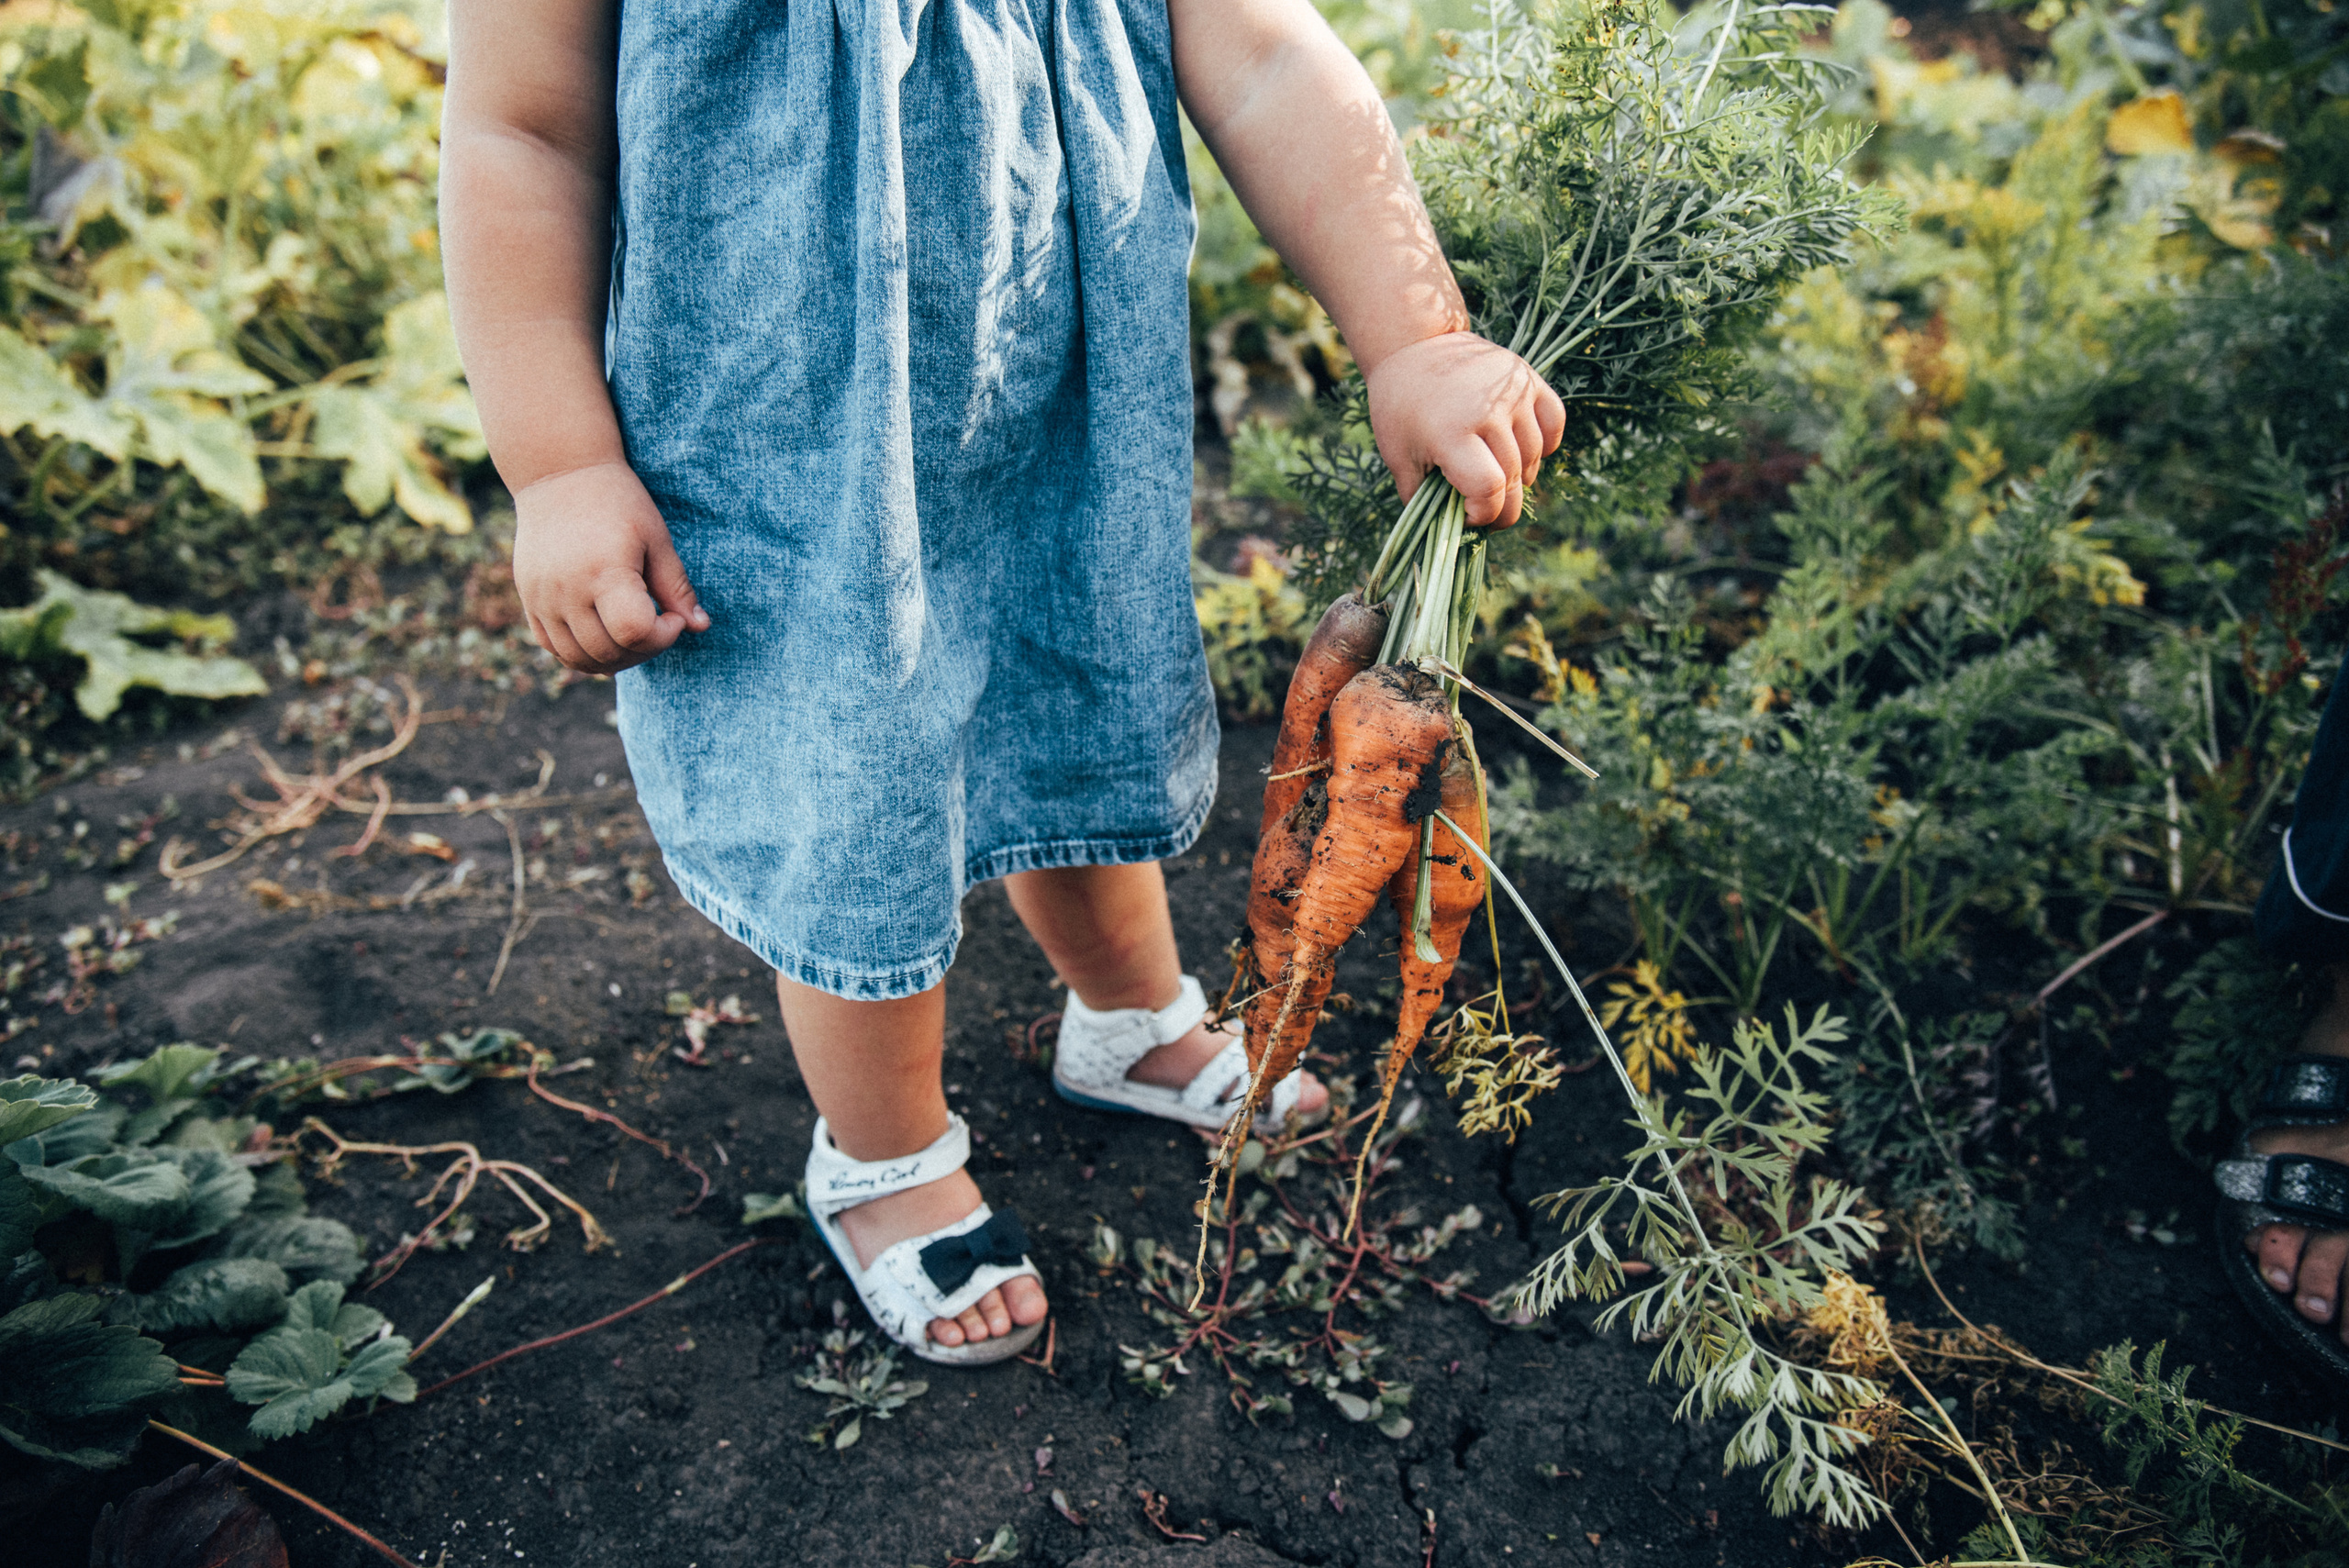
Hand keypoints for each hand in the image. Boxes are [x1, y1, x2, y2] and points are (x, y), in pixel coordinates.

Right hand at [511, 461, 709, 674]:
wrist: (558, 475)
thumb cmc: (617, 502)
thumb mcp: (655, 538)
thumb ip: (675, 587)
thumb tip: (700, 627)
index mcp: (603, 571)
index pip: (634, 632)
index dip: (662, 636)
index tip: (672, 616)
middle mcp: (567, 590)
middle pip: (608, 652)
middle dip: (645, 651)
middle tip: (659, 626)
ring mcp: (542, 599)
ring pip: (579, 659)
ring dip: (615, 660)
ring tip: (634, 634)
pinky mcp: (529, 601)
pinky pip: (555, 648)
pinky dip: (583, 655)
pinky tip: (606, 636)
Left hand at [1365, 332, 1564, 527]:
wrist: (1413, 344)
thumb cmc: (1400, 406)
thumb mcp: (1397, 456)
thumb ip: (1421, 498)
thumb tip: (1446, 534)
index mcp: (1451, 433)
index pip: (1489, 490)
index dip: (1483, 515)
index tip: (1466, 515)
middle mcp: (1488, 412)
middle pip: (1515, 480)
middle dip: (1501, 506)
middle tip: (1482, 508)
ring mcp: (1514, 393)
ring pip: (1535, 458)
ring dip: (1520, 478)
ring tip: (1494, 473)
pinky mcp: (1529, 379)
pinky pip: (1554, 425)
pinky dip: (1544, 446)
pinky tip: (1520, 449)